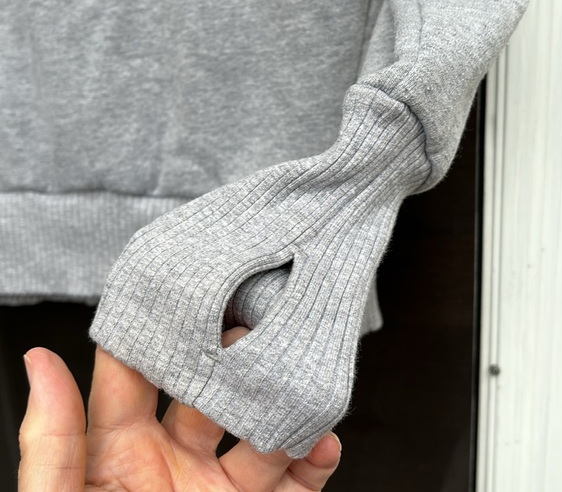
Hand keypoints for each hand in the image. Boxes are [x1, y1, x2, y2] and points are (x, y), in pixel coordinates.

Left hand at [18, 328, 340, 490]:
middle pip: (209, 392)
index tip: (182, 291)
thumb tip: (38, 359)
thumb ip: (53, 444)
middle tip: (253, 329)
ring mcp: (218, 489)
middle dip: (231, 359)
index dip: (155, 333)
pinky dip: (315, 460)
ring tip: (297, 383)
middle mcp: (173, 460)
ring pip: (259, 430)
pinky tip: (322, 441)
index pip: (137, 375)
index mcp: (119, 451)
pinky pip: (295, 481)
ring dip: (282, 405)